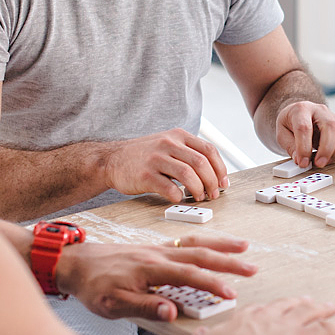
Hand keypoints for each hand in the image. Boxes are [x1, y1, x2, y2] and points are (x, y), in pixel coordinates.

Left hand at [56, 233, 256, 320]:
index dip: (211, 284)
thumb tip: (172, 312)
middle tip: (252, 268)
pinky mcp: (155, 249)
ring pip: (195, 244)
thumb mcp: (112, 305)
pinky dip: (204, 242)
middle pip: (199, 255)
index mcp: (149, 269)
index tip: (231, 293)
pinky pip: (185, 242)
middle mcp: (157, 255)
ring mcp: (157, 249)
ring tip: (243, 247)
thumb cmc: (92, 286)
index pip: (187, 275)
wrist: (74, 263)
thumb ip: (144, 307)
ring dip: (221, 246)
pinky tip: (214, 246)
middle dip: (228, 262)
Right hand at [101, 129, 228, 202]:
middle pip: (201, 163)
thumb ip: (189, 154)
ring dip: (198, 190)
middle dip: (212, 182)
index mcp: (178, 136)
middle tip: (213, 194)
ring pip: (188, 175)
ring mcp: (155, 158)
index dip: (220, 168)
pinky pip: (169, 188)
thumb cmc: (144, 156)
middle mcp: (168, 144)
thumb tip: (215, 174)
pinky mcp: (145, 175)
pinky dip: (178, 196)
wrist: (111, 160)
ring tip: (199, 197)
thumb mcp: (168, 145)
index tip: (223, 182)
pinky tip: (179, 199)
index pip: (209, 150)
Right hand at [193, 296, 334, 334]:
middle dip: (297, 303)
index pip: (259, 310)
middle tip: (305, 301)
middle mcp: (268, 317)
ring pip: (310, 313)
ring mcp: (288, 326)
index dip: (268, 310)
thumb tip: (199, 334)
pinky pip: (327, 330)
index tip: (272, 309)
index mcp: (245, 318)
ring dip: (322, 309)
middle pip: (287, 305)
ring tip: (330, 306)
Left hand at [275, 101, 334, 167]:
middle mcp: (320, 110)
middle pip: (331, 126)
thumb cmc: (291, 124)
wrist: (300, 114)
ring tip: (325, 161)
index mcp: (301, 109)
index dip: (304, 147)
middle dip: (326, 149)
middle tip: (319, 164)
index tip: (302, 163)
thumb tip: (301, 160)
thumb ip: (291, 148)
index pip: (304, 127)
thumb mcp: (282, 135)